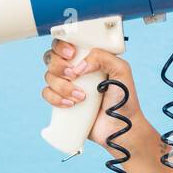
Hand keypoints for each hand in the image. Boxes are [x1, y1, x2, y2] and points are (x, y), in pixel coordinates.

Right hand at [41, 38, 155, 154]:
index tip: (71, 54)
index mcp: (87, 58)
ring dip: (62, 86)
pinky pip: (47, 94)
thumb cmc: (125, 99)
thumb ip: (104, 57)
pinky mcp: (62, 102)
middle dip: (59, 66)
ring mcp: (67, 86)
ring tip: (81, 97)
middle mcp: (75, 70)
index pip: (66, 44)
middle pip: (52, 58)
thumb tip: (80, 65)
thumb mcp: (122, 71)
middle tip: (75, 75)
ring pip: (48, 76)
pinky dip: (55, 98)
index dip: (62, 46)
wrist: (119, 128)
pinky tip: (71, 104)